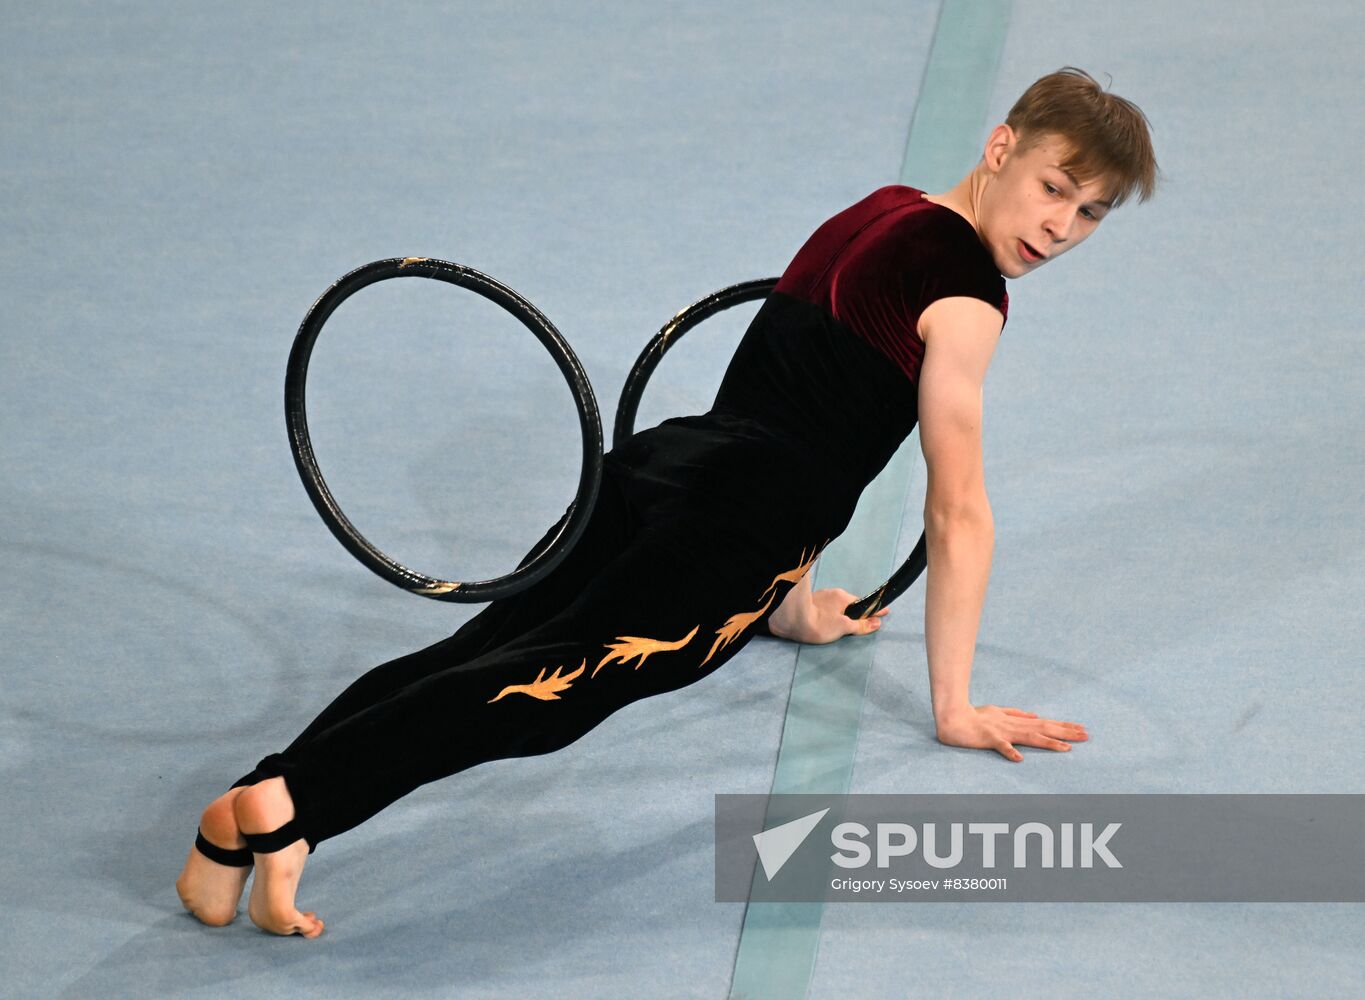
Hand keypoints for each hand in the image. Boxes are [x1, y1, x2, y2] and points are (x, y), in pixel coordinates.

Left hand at [769, 587, 887, 644]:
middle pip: (849, 604)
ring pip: (837, 606)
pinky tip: (829, 621)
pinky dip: (832, 614)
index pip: (863, 604)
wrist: (789, 620)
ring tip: (849, 623)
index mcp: (842, 598)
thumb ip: (860, 625)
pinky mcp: (808, 605)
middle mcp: (831, 594)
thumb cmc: (819, 623)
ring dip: (844, 613)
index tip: (885, 611)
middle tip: (867, 620)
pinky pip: (826, 609)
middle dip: (858, 612)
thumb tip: (877, 622)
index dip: (874, 610)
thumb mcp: (843, 627)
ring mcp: (819, 598)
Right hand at [935, 704, 1087, 761]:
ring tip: (1066, 748)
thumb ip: (1016, 713)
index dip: (1063, 726)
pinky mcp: (988, 738)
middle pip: (1043, 729)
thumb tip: (1035, 715)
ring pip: (1029, 737)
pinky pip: (1000, 746)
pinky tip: (1019, 759)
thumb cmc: (974, 716)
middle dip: (1065, 732)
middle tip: (1086, 736)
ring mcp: (1001, 731)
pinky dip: (1009, 751)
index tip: (1081, 729)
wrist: (952, 717)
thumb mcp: (998, 711)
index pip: (1044, 723)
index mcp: (1015, 720)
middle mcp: (1012, 725)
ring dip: (1048, 742)